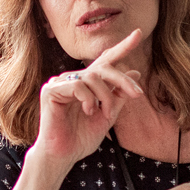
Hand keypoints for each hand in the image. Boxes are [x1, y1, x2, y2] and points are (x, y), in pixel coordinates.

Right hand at [36, 30, 145, 168]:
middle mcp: (72, 79)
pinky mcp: (51, 90)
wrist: (63, 155)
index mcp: (86, 84)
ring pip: (92, 77)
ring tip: (105, 113)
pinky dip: (89, 99)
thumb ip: (119, 95)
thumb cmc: (81, 138)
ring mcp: (60, 83)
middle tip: (137, 94)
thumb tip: (135, 73)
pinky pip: (78, 85)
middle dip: (122, 80)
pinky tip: (89, 111)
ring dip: (106, 96)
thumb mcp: (108, 116)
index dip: (122, 47)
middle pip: (102, 68)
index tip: (138, 33)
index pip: (105, 61)